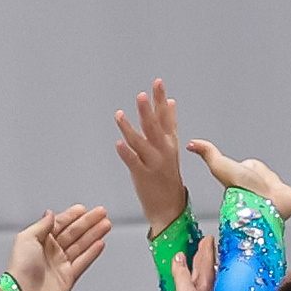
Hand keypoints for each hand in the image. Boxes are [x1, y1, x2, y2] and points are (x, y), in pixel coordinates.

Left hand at [5, 204, 111, 290]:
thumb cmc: (21, 267)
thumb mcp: (27, 238)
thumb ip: (42, 224)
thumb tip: (50, 213)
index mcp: (40, 241)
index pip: (60, 224)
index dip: (72, 216)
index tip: (83, 209)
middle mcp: (51, 251)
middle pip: (74, 233)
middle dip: (88, 222)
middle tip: (101, 213)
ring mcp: (60, 264)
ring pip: (81, 245)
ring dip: (94, 234)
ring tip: (106, 224)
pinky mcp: (68, 277)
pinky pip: (83, 262)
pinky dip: (92, 252)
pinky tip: (100, 243)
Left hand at [114, 80, 189, 231]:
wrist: (170, 207)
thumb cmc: (168, 176)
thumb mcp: (172, 147)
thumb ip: (169, 124)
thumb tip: (169, 101)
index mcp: (170, 143)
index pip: (166, 117)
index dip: (161, 100)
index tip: (158, 83)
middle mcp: (163, 151)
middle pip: (154, 127)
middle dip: (148, 110)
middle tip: (142, 95)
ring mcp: (153, 163)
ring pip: (140, 142)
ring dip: (129, 128)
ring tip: (119, 115)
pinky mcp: (142, 176)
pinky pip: (133, 162)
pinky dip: (126, 153)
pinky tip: (118, 143)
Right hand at [165, 234, 216, 290]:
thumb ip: (182, 275)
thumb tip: (180, 258)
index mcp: (207, 287)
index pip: (208, 261)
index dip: (208, 248)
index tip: (208, 238)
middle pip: (206, 269)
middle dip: (205, 256)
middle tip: (204, 245)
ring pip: (200, 279)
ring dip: (198, 269)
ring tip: (194, 260)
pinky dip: (189, 283)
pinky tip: (185, 284)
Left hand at [189, 140, 290, 218]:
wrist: (262, 206)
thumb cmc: (241, 189)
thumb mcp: (221, 166)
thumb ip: (208, 153)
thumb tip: (191, 143)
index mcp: (249, 176)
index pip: (250, 169)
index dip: (247, 170)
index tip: (246, 175)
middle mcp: (263, 185)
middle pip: (266, 178)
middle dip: (265, 181)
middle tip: (261, 186)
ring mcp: (277, 193)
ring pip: (281, 189)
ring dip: (281, 192)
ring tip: (278, 195)